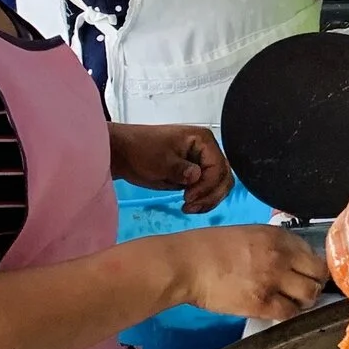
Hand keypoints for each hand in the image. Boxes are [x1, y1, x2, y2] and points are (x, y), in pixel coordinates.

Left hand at [110, 122, 231, 214]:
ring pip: (220, 186)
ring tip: (189, 208)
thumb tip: (196, 177)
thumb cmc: (141, 150)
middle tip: (190, 206)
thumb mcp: (160, 160)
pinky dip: (203, 201)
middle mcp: (208, 151)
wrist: (124, 154)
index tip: (187, 197)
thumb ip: (180, 169)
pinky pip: (209, 190)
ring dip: (208, 200)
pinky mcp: (196, 176)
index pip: (218, 167)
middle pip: (224, 177)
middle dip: (210, 195)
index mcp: (204, 140)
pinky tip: (190, 207)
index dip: (207, 185)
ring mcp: (203, 164)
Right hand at [171, 224, 328, 321]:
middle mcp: (281, 257)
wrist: (186, 264)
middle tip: (304, 289)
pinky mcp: (261, 303)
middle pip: (319, 275)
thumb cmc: (211, 247)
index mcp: (279, 237)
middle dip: (315, 284)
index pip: (315, 253)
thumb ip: (275, 245)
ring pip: (309, 295)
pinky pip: (288, 313)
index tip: (308, 274)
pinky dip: (287, 313)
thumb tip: (294, 260)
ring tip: (292, 301)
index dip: (313, 266)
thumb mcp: (250, 234)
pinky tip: (277, 310)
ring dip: (304, 301)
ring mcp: (273, 281)